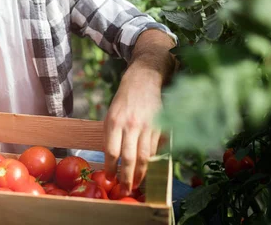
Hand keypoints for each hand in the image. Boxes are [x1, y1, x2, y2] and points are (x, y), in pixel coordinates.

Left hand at [103, 64, 162, 195]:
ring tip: (136, 184)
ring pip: (144, 157)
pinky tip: (148, 170)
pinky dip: (151, 162)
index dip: (111, 168)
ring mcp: (147, 126)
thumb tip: (111, 160)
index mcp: (114, 121)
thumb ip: (110, 135)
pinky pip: (156, 149)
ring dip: (141, 174)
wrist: (143, 81)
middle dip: (127, 177)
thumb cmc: (123, 101)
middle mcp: (130, 124)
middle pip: (128, 158)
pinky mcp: (160, 126)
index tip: (110, 179)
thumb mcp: (110, 115)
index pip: (111, 151)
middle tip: (125, 189)